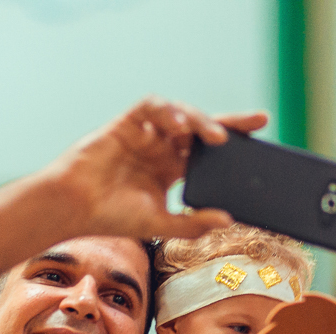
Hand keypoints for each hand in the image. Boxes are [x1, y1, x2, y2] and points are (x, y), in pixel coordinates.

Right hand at [46, 96, 267, 240]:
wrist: (74, 208)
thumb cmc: (112, 217)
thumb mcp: (160, 224)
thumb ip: (193, 224)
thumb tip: (229, 220)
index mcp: (171, 170)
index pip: (209, 155)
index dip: (233, 148)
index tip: (261, 147)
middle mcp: (162, 148)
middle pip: (202, 129)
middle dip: (231, 123)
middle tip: (258, 121)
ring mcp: (146, 134)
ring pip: (181, 115)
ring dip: (201, 121)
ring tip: (216, 138)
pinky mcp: (127, 123)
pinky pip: (153, 107)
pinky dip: (168, 112)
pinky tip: (177, 126)